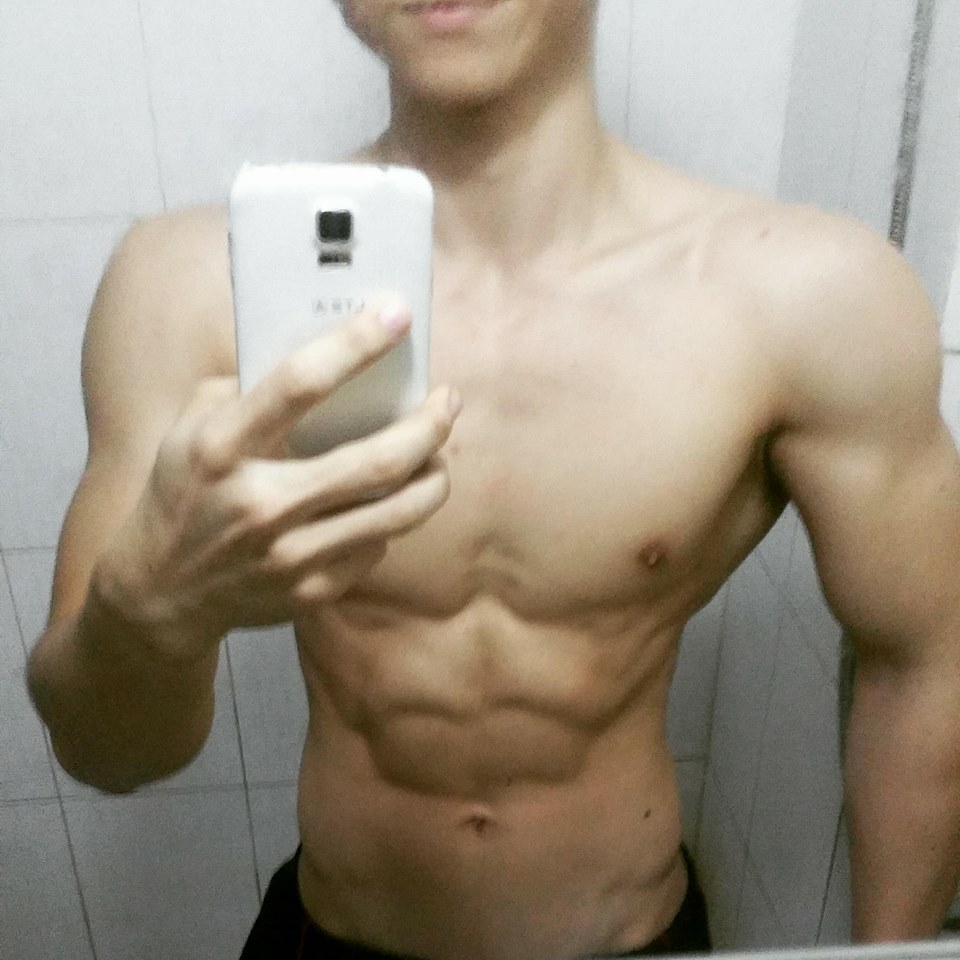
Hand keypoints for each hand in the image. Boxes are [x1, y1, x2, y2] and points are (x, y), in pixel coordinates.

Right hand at [94, 303, 460, 662]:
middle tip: (448, 400)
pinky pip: (378, 546)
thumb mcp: (192, 428)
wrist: (162, 591)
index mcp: (221, 448)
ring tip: (440, 452)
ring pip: (397, 512)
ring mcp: (290, 554)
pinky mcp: (312, 590)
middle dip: (429, 424)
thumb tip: (331, 360)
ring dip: (435, 475)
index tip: (396, 313)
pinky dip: (393, 517)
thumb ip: (250, 391)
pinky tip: (389, 501)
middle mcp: (260, 503)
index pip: (299, 383)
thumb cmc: (185, 492)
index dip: (356, 343)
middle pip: (377, 460)